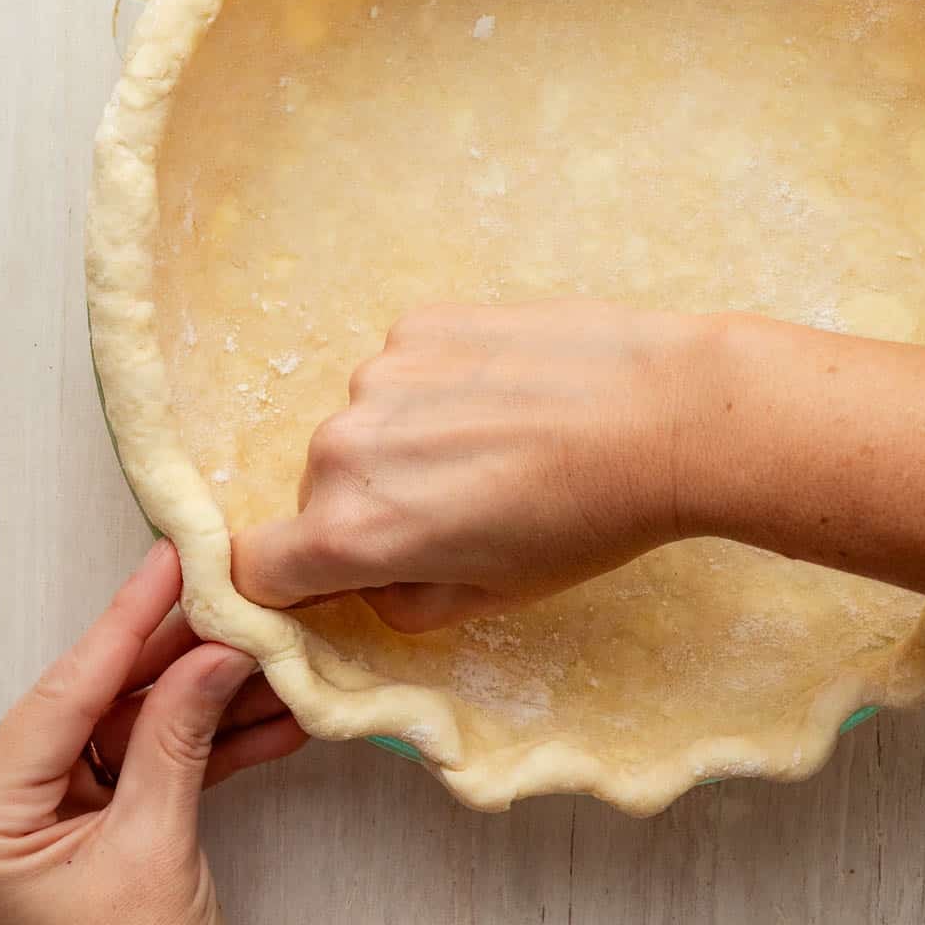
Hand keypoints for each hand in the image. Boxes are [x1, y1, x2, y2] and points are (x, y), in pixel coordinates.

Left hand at [0, 541, 306, 924]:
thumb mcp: (154, 849)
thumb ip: (178, 739)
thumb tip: (215, 655)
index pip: (64, 694)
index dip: (123, 623)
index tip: (167, 560)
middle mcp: (17, 810)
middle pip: (102, 702)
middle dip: (177, 654)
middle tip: (232, 594)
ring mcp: (66, 821)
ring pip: (141, 729)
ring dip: (211, 698)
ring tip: (273, 654)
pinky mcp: (113, 834)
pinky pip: (162, 767)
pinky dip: (216, 746)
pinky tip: (273, 717)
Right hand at [232, 300, 709, 630]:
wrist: (669, 412)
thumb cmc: (589, 520)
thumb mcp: (492, 597)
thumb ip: (400, 602)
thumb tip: (369, 580)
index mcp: (353, 530)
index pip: (255, 566)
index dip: (292, 579)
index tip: (338, 574)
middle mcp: (344, 445)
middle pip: (319, 492)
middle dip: (372, 508)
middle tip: (465, 509)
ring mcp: (380, 372)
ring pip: (368, 426)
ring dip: (410, 441)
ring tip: (502, 444)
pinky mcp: (421, 321)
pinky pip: (406, 370)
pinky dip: (441, 386)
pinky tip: (510, 394)